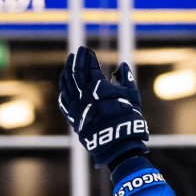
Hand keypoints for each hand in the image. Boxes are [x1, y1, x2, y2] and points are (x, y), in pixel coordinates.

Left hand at [57, 45, 149, 168]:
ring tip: (69, 64)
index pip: (89, 67)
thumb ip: (126, 79)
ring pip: (66, 85)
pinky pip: (64, 100)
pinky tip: (65, 84)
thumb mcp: (132, 96)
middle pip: (75, 73)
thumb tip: (122, 66)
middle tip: (77, 53)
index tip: (87, 51)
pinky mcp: (73, 118)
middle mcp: (84, 95)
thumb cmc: (128, 119)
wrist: (118, 145)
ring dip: (67, 72)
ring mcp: (76, 107)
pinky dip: (63, 90)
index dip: (87, 57)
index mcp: (98, 87)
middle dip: (76, 61)